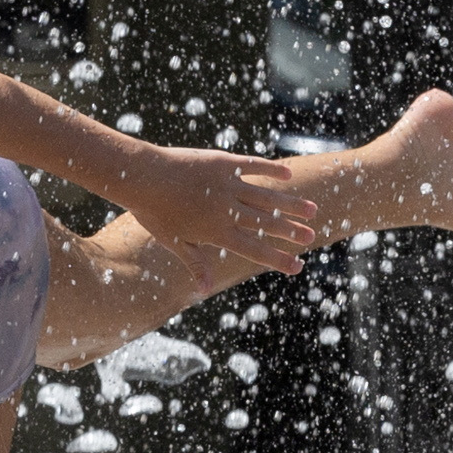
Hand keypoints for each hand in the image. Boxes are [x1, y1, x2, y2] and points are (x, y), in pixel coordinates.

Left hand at [102, 140, 323, 276]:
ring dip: (290, 204)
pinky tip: (288, 173)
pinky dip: (271, 169)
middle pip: (267, 224)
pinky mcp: (223, 163)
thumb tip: (206, 290)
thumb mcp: (174, 242)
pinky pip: (253, 166)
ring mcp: (228, 185)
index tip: (298, 266)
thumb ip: (195, 263)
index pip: (255, 249)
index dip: (278, 259)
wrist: (141, 176)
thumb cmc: (153, 212)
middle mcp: (228, 210)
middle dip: (291, 232)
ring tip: (311, 210)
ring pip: (267, 197)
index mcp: (217, 232)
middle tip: (311, 237)